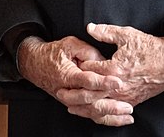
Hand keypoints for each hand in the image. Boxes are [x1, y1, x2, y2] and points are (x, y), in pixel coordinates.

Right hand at [18, 35, 133, 125]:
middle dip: (110, 104)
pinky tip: (120, 120)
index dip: (103, 82)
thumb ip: (88, 51)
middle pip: (90, 101)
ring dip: (110, 114)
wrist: (36, 64)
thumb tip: (105, 61)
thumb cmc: (54, 52)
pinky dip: (106, 119)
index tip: (118, 81)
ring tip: (128, 113)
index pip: (87, 81)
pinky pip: (91, 115)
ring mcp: (71, 101)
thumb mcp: (70, 44)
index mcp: (67, 75)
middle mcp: (68, 92)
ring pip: (91, 112)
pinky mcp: (75, 105)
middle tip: (127, 103)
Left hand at [74, 23, 163, 106]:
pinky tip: (92, 113)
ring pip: (99, 106)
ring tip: (70, 106)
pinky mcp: (131, 102)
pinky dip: (99, 113)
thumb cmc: (150, 48)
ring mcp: (124, 97)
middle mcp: (118, 86)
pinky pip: (111, 112)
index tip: (71, 64)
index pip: (89, 70)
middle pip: (90, 93)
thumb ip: (106, 32)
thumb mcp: (127, 35)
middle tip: (60, 91)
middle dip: (74, 92)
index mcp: (114, 68)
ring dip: (83, 107)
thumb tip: (90, 28)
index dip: (79, 66)